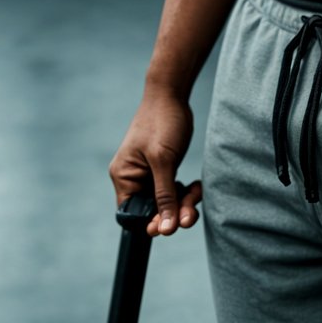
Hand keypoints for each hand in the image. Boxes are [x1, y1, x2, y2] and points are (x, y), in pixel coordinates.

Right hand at [109, 88, 202, 237]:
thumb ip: (164, 196)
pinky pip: (173, 189)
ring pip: (165, 202)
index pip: (132, 213)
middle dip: (172, 213)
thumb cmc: (162, 121)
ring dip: (182, 203)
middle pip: (151, 210)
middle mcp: (133, 177)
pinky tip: (196, 186)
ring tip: (196, 194)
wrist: (172, 93)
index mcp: (124, 176)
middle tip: (191, 215)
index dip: (150, 222)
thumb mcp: (163, 160)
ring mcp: (148, 173)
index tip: (169, 226)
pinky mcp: (162, 168)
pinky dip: (185, 192)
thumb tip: (164, 229)